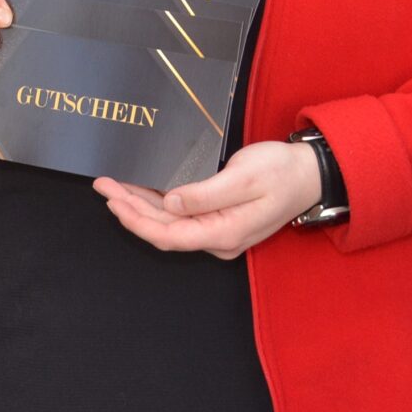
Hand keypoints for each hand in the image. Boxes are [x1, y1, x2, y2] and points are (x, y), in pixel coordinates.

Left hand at [93, 140, 323, 259]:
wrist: (309, 174)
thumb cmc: (281, 173)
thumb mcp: (244, 178)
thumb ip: (206, 194)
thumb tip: (171, 203)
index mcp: (224, 232)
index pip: (168, 235)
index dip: (136, 220)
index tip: (113, 200)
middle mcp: (218, 238)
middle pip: (163, 229)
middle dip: (129, 208)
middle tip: (102, 185)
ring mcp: (218, 231)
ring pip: (169, 223)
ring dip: (139, 206)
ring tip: (112, 186)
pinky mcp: (218, 220)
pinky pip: (180, 217)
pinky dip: (156, 204)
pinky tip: (138, 191)